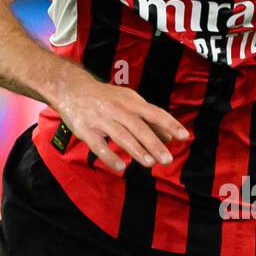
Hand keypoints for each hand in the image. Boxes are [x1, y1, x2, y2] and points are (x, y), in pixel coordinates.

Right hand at [55, 71, 189, 174]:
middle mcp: (117, 108)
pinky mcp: (85, 130)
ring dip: (136, 150)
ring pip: (121, 135)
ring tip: (150, 163)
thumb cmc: (106, 98)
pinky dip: (109, 156)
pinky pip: (98, 145)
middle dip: (154, 144)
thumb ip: (149, 120)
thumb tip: (170, 137)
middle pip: (138, 127)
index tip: (184, 136)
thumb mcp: (129, 103)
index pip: (154, 113)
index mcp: (130, 101)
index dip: (169, 124)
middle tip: (167, 159)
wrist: (71, 89)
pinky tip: (121, 166)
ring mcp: (100, 119)